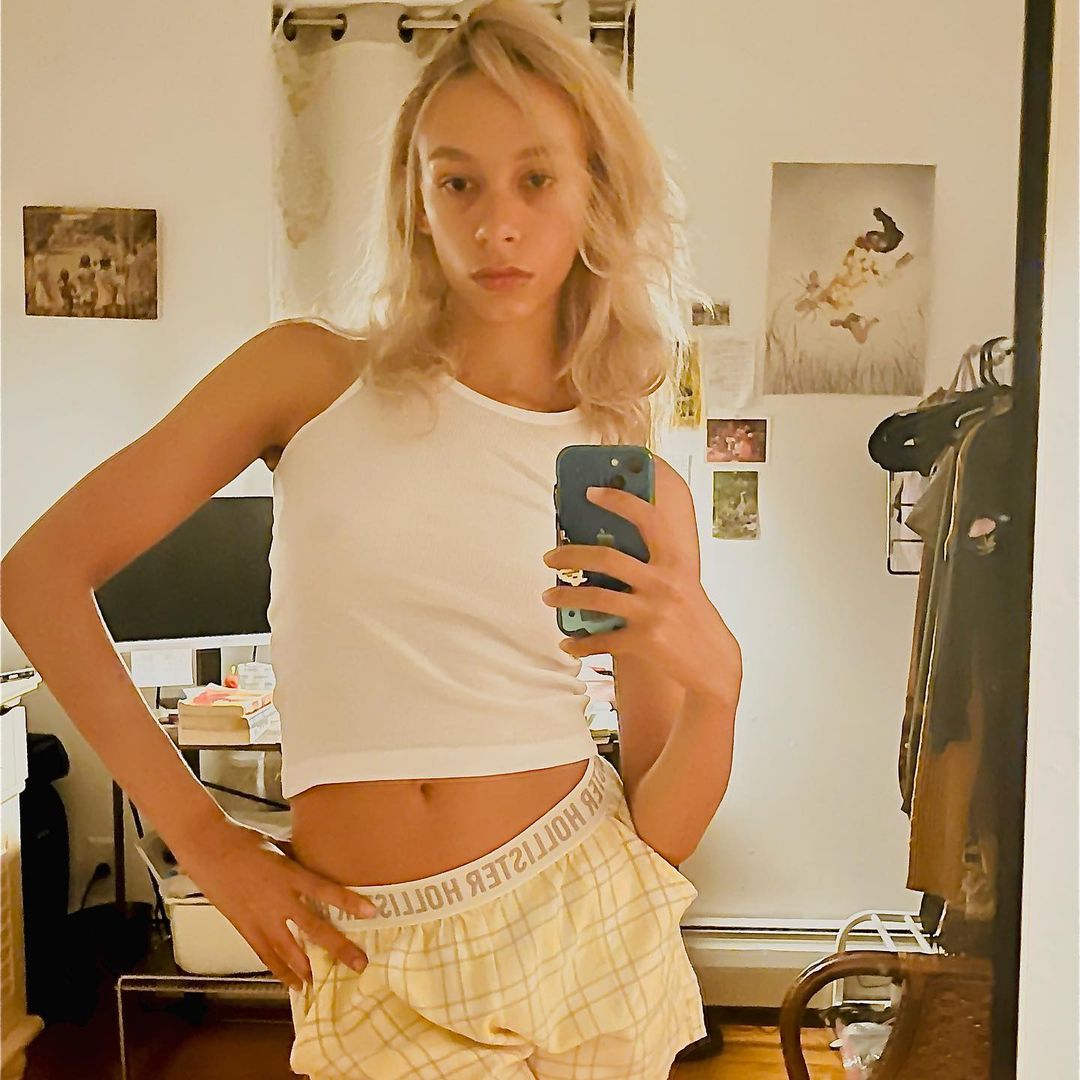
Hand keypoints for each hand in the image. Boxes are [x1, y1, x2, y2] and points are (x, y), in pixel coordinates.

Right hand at [169, 817, 377, 991]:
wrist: (209, 849)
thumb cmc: (245, 842)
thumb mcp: (280, 846)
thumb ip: (299, 861)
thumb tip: (318, 866)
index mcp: (289, 873)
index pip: (325, 889)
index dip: (349, 901)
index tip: (372, 912)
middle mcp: (277, 899)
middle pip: (314, 927)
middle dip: (338, 947)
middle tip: (359, 963)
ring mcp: (260, 916)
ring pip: (289, 949)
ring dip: (308, 967)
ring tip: (326, 981)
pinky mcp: (244, 927)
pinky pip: (265, 954)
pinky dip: (280, 970)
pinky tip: (292, 983)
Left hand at [541, 485, 741, 700]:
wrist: (716, 664)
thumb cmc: (695, 619)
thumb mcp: (683, 584)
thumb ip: (656, 566)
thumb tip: (610, 551)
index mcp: (676, 562)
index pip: (647, 519)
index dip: (619, 501)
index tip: (592, 492)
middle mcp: (664, 583)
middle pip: (606, 558)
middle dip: (570, 556)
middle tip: (549, 557)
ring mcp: (653, 612)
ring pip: (595, 599)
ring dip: (564, 597)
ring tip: (548, 596)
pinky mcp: (644, 641)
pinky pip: (602, 640)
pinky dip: (580, 643)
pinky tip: (567, 644)